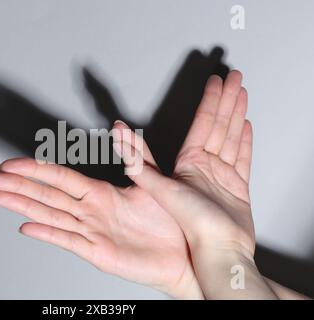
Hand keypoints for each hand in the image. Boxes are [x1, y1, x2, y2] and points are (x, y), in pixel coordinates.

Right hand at [0, 157, 202, 298]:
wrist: (188, 254)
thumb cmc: (171, 220)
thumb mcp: (153, 180)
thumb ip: (135, 154)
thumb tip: (120, 125)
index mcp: (102, 193)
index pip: (61, 177)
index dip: (36, 168)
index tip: (12, 162)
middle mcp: (91, 211)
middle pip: (48, 194)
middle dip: (18, 184)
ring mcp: (91, 232)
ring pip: (51, 214)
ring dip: (24, 205)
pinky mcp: (97, 253)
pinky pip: (68, 240)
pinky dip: (47, 233)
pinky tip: (26, 226)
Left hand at [114, 70, 275, 297]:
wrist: (216, 253)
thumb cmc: (190, 226)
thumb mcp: (159, 189)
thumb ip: (138, 161)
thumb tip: (117, 135)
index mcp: (188, 164)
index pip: (202, 124)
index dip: (210, 101)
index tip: (215, 82)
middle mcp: (204, 167)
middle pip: (218, 125)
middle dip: (227, 100)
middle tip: (235, 77)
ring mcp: (222, 177)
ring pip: (231, 137)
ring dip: (237, 115)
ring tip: (243, 94)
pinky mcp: (237, 188)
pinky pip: (242, 159)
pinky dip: (244, 143)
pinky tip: (246, 127)